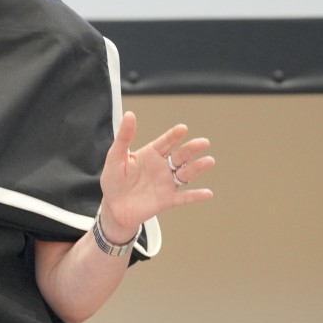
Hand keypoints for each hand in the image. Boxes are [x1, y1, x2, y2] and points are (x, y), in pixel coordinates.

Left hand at [98, 112, 214, 243]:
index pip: (165, 142)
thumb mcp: (115, 157)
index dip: (173, 135)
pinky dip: (195, 196)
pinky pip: (184, 198)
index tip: (182, 128)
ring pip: (185, 174)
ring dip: (197, 168)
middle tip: (203, 142)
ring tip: (209, 161)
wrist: (114, 207)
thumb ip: (124, 137)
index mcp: (150, 154)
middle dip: (192, 149)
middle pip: (180, 156)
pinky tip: (207, 193)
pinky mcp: (167, 200)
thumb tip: (129, 115)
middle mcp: (162, 167)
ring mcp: (166, 183)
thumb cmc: (113, 180)